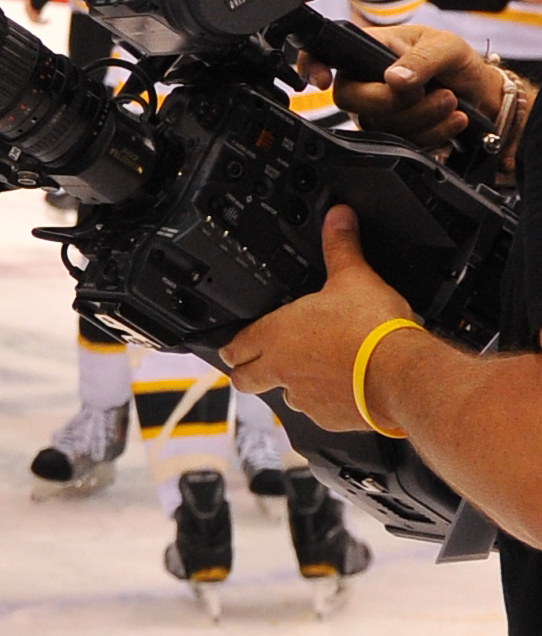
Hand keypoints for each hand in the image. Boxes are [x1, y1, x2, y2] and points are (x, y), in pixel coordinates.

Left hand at [220, 204, 409, 429]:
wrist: (402, 375)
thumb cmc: (373, 330)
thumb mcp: (353, 276)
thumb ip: (340, 246)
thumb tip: (337, 216)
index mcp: (276, 335)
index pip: (234, 345)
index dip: (233, 343)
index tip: (235, 344)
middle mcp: (282, 370)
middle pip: (244, 379)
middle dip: (246, 371)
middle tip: (256, 364)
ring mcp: (304, 398)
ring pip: (284, 395)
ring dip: (291, 384)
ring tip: (312, 369)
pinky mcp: (329, 418)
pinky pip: (316, 412)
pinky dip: (324, 401)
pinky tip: (342, 387)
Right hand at [331, 17, 506, 154]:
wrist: (480, 92)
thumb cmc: (456, 61)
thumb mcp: (445, 47)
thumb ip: (421, 59)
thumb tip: (393, 78)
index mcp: (367, 48)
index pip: (322, 53)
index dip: (310, 66)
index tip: (322, 81)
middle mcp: (363, 80)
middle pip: (349, 99)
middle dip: (394, 101)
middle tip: (430, 90)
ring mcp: (375, 110)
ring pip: (379, 125)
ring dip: (422, 117)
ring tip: (450, 101)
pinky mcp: (391, 134)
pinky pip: (400, 144)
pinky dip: (432, 134)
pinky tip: (452, 119)